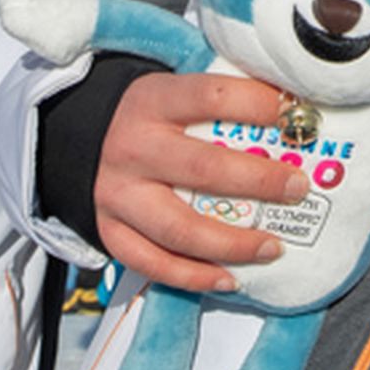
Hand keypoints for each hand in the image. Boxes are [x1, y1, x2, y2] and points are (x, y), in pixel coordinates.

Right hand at [94, 71, 312, 293]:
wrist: (73, 134)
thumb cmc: (144, 116)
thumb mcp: (172, 91)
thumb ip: (219, 103)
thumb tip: (290, 111)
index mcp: (153, 102)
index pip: (211, 97)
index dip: (256, 105)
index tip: (293, 116)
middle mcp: (134, 149)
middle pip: (203, 169)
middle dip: (258, 181)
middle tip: (296, 189)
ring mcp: (118, 195)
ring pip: (180, 229)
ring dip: (232, 243)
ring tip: (272, 247)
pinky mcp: (110, 230)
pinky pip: (153, 264)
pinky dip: (194, 277)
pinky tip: (230, 278)